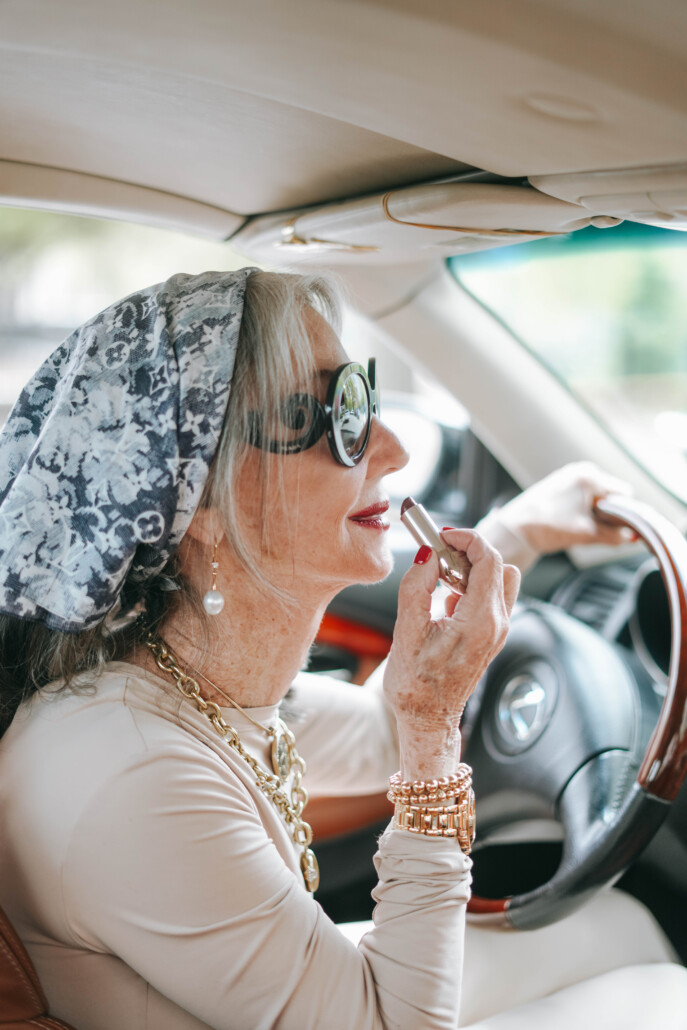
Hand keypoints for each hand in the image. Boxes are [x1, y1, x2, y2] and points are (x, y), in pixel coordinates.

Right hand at [384, 530, 519, 779]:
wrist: (427, 719)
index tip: (441, 535)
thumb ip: (417, 586)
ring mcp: (498, 631)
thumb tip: (427, 553)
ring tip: (440, 578)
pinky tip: (445, 598)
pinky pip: (492, 595)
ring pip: (500, 579)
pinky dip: (472, 585)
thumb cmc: (414, 684)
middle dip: (469, 550)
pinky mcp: (492, 634)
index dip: (466, 538)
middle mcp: (497, 624)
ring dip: (472, 568)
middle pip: (498, 565)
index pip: (488, 559)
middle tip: (438, 554)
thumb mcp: (406, 632)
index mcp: (480, 622)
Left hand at [497, 462, 634, 553]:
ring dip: (595, 515)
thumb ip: (614, 535)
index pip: (624, 494)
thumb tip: (632, 537)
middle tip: (595, 531)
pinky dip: (583, 512)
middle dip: (609, 515)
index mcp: (590, 476)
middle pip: (611, 495)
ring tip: (579, 528)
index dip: (626, 514)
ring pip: (596, 498)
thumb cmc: (547, 527)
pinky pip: (583, 498)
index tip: (620, 530)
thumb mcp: (586, 533)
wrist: (514, 530)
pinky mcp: (560, 485)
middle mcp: (581, 471)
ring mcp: (569, 476)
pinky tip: (572, 523)